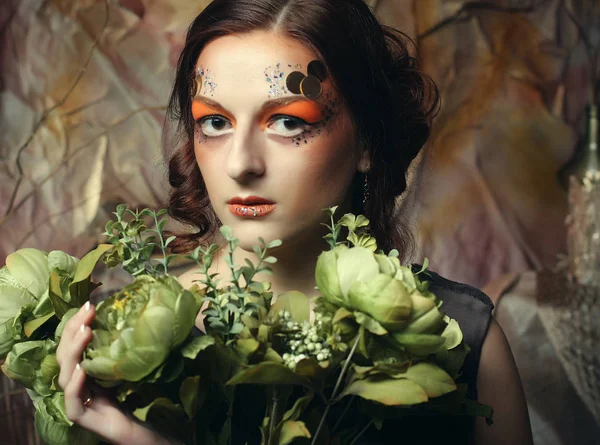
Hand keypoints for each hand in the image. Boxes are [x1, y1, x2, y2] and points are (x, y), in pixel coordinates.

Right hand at [55, 302, 174, 444]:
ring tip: (86, 333)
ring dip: (74, 352)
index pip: (73, 344)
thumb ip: (126, 347)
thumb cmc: (137, 396)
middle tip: (88, 311)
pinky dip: (75, 384)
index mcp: (84, 370)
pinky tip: (81, 370)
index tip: (90, 304)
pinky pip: (73, 401)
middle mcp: (77, 383)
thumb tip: (141, 313)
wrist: (143, 429)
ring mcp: (78, 401)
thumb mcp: (130, 366)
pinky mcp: (82, 417)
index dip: (77, 324)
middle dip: (73, 331)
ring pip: (64, 376)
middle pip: (64, 355)